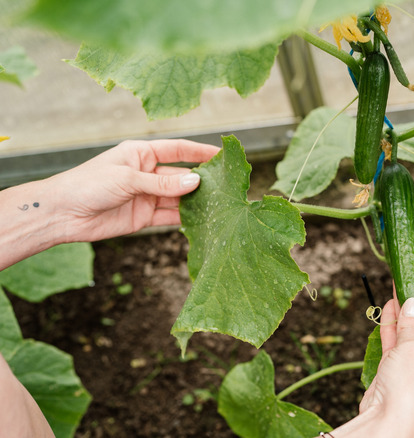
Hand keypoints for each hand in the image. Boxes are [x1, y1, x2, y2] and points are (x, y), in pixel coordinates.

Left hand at [0, 139, 218, 268]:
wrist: (62, 214)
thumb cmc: (88, 185)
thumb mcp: (127, 179)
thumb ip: (162, 183)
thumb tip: (195, 181)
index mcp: (141, 154)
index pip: (178, 150)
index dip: (200, 151)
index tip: (221, 154)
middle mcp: (147, 174)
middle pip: (181, 175)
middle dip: (202, 180)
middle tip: (226, 185)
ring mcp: (147, 196)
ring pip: (179, 198)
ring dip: (196, 201)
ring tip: (218, 204)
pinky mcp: (144, 217)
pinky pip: (170, 217)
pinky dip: (185, 219)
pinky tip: (201, 220)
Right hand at [331, 266, 413, 436]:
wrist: (389, 421)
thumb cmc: (408, 389)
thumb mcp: (410, 348)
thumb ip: (410, 321)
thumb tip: (412, 301)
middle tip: (407, 271)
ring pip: (411, 325)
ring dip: (404, 306)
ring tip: (397, 283)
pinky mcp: (400, 366)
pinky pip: (399, 337)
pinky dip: (394, 323)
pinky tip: (390, 306)